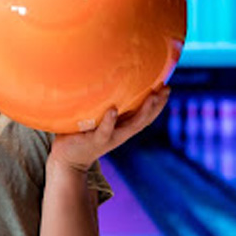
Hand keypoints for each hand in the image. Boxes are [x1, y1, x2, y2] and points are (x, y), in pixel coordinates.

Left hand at [49, 86, 170, 171]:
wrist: (67, 160)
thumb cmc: (81, 133)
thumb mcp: (96, 119)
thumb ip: (102, 104)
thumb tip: (103, 75)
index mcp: (122, 127)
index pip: (145, 115)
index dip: (158, 103)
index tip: (168, 87)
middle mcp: (120, 133)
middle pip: (144, 119)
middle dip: (157, 105)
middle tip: (167, 89)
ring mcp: (109, 137)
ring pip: (130, 126)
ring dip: (143, 111)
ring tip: (152, 97)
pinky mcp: (94, 141)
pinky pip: (103, 131)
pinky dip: (109, 121)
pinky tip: (113, 110)